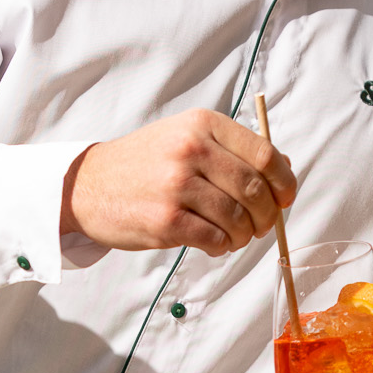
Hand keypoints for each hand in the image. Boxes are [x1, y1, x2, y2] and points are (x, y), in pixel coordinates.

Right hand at [60, 110, 295, 254]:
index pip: (265, 155)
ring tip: (233, 237)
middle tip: (260, 226)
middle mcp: (191, 149)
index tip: (285, 198)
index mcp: (202, 125)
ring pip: (238, 219)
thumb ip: (232, 150)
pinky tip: (214, 244)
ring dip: (244, 236)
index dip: (284, 182)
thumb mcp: (185, 138)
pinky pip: (215, 239)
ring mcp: (178, 185)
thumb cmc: (143, 164)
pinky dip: (223, 247)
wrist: (87, 185)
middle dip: (267, 216)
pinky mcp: (166, 220)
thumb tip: (284, 169)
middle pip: (256, 190)